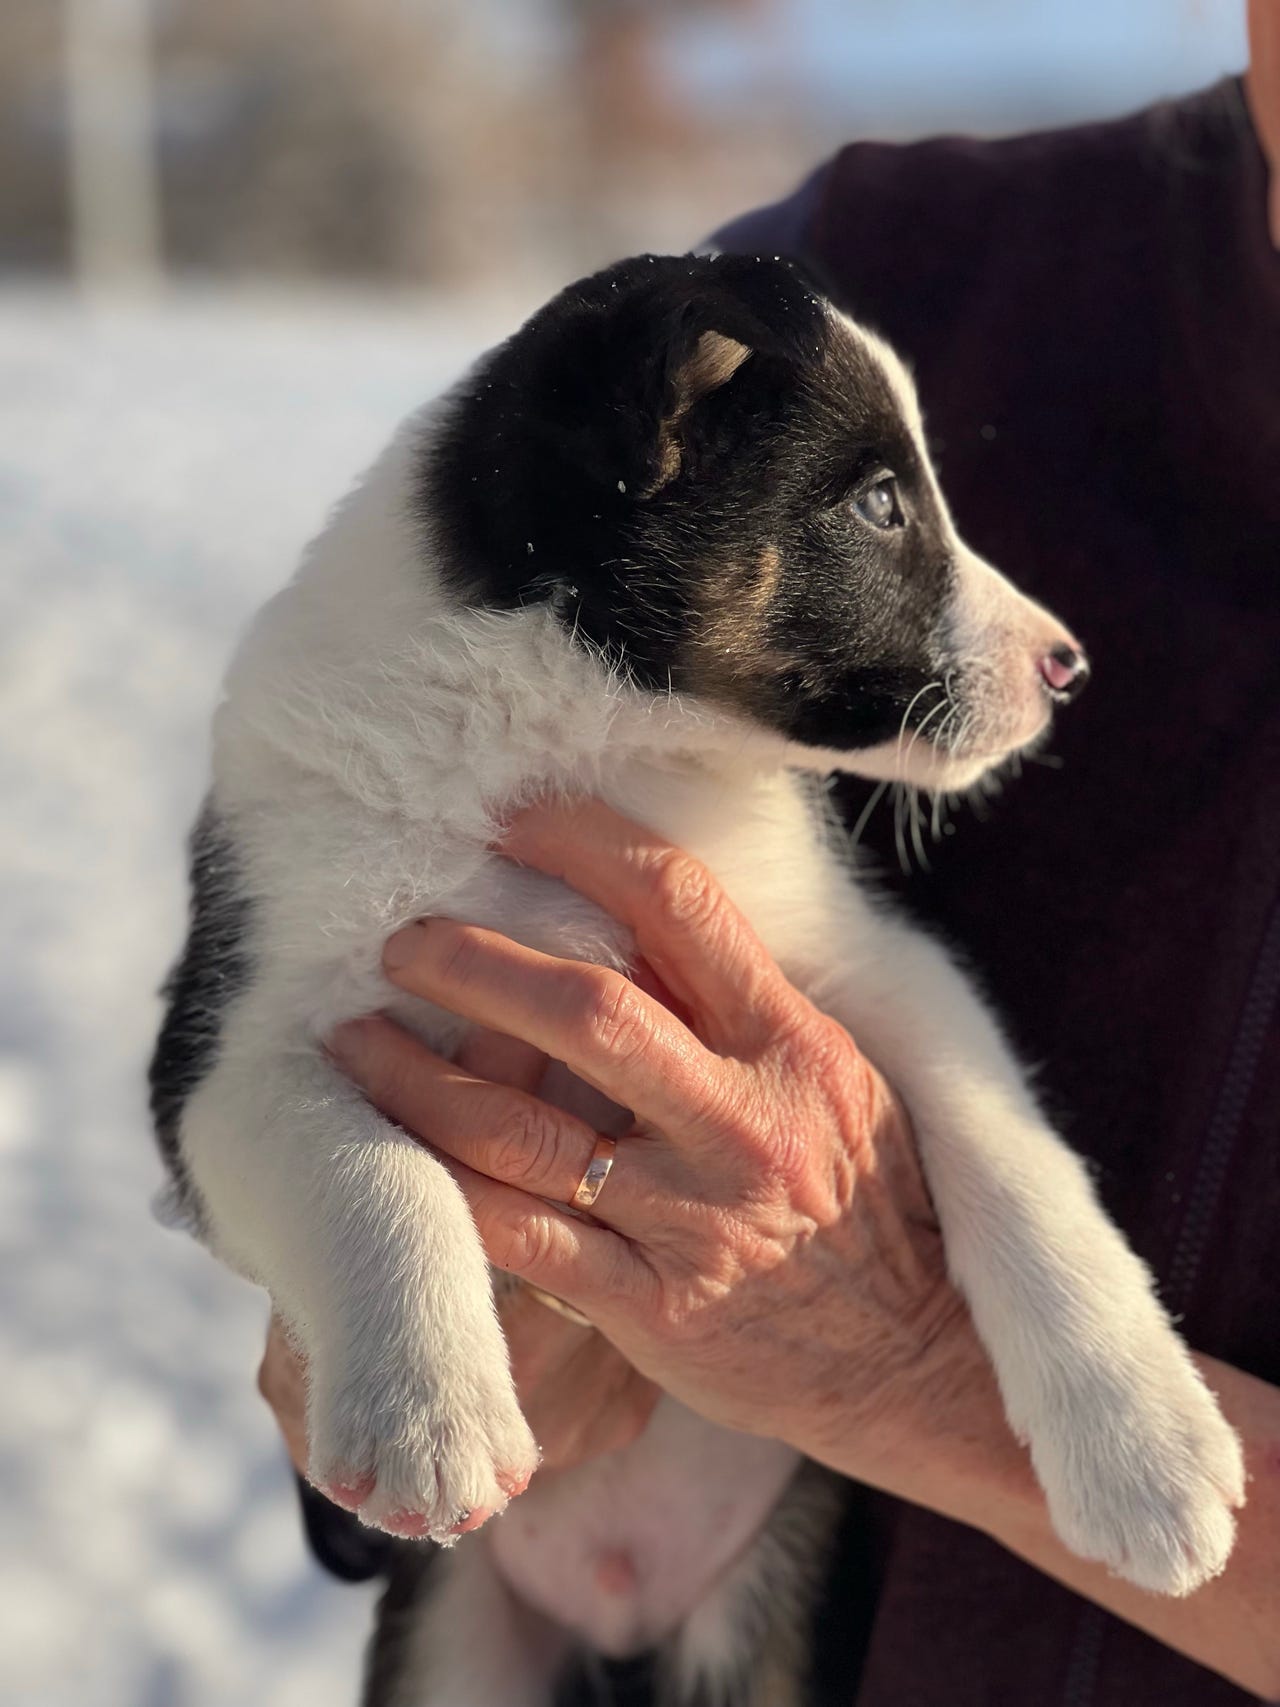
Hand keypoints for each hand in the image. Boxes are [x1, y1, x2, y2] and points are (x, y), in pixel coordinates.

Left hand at [328, 798, 1002, 1492]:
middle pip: (586, 1010)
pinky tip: (391, 1154)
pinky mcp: (652, 1308)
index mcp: (793, 1044)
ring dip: (419, 1079)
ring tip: (353, 1041)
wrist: (914, 1362)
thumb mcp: (836, 1080)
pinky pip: (519, 1239)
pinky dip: (445, 1190)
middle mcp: (744, 1121)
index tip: (511, 818)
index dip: (584, 841)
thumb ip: (739, 1005)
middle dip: (472, 963)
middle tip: (400, 942)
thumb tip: (623, 917)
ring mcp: (695, 1219)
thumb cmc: (868, 1201)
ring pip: (524, 1131)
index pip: (681, 905)